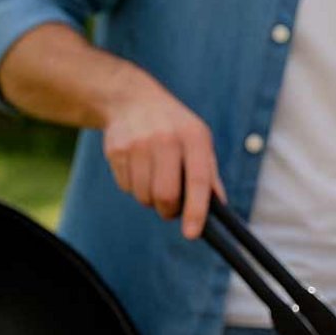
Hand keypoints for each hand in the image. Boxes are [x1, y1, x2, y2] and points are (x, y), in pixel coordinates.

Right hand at [100, 71, 222, 238]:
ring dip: (151, 198)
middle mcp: (166, 139)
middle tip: (172, 207)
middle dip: (169, 210)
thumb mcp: (199, 140)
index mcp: (194, 137)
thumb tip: (219, 206)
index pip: (198, 180)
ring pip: (143, 196)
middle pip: (166, 195)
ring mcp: (138, 144)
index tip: (192, 234)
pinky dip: (134, 187)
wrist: (132, 101)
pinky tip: (138, 167)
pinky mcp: (116, 150)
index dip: (196, 210)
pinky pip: (126, 187)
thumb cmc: (175, 128)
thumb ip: (209, 174)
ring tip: (155, 179)